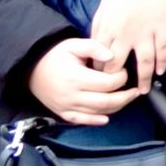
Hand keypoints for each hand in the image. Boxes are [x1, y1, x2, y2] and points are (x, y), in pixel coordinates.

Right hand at [29, 38, 143, 124]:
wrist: (30, 68)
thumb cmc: (54, 55)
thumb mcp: (73, 45)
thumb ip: (94, 47)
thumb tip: (112, 56)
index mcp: (75, 78)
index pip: (108, 83)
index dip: (121, 78)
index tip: (124, 71)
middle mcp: (71, 95)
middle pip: (107, 101)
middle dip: (126, 96)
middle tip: (136, 90)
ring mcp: (66, 107)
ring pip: (98, 112)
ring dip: (116, 107)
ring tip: (126, 98)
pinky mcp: (62, 113)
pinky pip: (82, 121)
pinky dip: (96, 121)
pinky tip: (107, 117)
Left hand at [88, 0, 165, 86]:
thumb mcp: (104, 4)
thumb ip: (99, 24)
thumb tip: (95, 42)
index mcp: (108, 28)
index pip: (99, 57)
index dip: (98, 69)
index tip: (98, 77)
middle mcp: (126, 35)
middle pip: (118, 66)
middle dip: (116, 80)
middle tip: (117, 90)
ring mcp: (146, 34)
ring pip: (144, 64)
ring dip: (144, 80)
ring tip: (143, 91)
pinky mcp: (163, 29)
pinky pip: (163, 50)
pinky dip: (163, 63)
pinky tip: (161, 72)